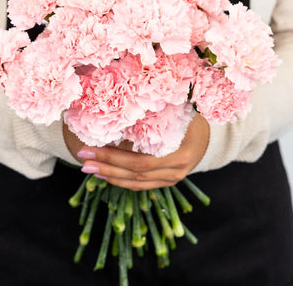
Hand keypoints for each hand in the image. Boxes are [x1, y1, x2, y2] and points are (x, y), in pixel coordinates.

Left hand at [62, 113, 209, 190]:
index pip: (140, 160)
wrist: (210, 133)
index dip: (113, 157)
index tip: (88, 148)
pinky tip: (106, 176)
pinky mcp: (168, 181)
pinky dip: (123, 181)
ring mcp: (173, 178)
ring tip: (89, 169)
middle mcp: (177, 170)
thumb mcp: (175, 111)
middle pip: (136, 173)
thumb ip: (154, 113)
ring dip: (111, 176)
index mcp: (179, 152)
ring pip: (138, 182)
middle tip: (82, 160)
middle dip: (106, 167)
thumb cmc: (190, 115)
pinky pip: (143, 185)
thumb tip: (120, 108)